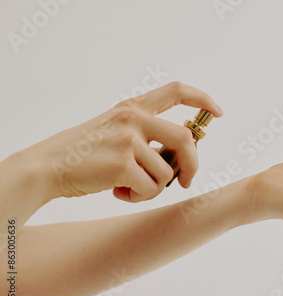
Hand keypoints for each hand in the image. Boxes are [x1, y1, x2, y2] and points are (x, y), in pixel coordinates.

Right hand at [25, 81, 222, 202]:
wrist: (46, 167)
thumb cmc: (82, 154)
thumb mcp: (113, 130)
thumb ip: (144, 135)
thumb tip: (179, 157)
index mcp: (132, 108)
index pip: (175, 91)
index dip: (201, 99)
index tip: (217, 111)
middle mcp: (133, 119)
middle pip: (185, 139)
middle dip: (192, 165)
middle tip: (186, 181)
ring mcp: (128, 140)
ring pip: (166, 172)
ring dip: (154, 189)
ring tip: (130, 189)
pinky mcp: (122, 164)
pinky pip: (151, 188)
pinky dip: (140, 197)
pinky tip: (119, 193)